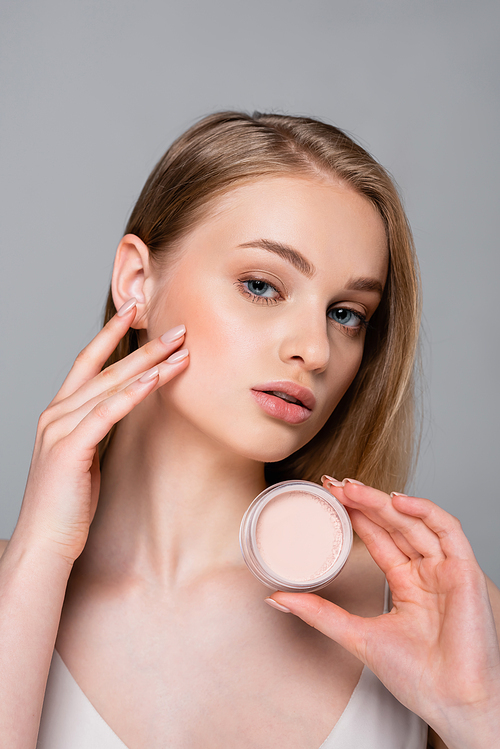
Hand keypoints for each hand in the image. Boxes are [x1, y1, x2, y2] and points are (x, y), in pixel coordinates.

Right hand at [13, 299, 188, 565]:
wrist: (45, 540)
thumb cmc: (68, 503)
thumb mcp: (84, 455)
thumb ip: (96, 427)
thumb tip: (122, 409)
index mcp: (59, 412)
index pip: (88, 362)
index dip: (111, 334)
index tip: (135, 311)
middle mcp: (56, 413)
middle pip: (106, 367)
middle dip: (144, 345)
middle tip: (177, 328)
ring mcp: (59, 428)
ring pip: (111, 385)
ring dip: (148, 364)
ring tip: (179, 348)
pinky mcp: (70, 447)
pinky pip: (107, 412)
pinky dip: (133, 393)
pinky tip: (155, 379)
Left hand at [268, 479, 499, 747]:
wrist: (452, 704)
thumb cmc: (419, 679)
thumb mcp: (357, 636)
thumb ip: (319, 613)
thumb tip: (277, 598)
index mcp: (407, 584)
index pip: (379, 538)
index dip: (355, 515)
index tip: (328, 498)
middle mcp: (427, 572)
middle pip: (393, 524)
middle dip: (363, 502)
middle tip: (333, 485)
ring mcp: (446, 569)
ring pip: (414, 522)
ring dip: (383, 502)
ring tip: (352, 489)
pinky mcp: (465, 571)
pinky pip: (448, 530)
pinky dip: (425, 510)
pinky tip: (396, 501)